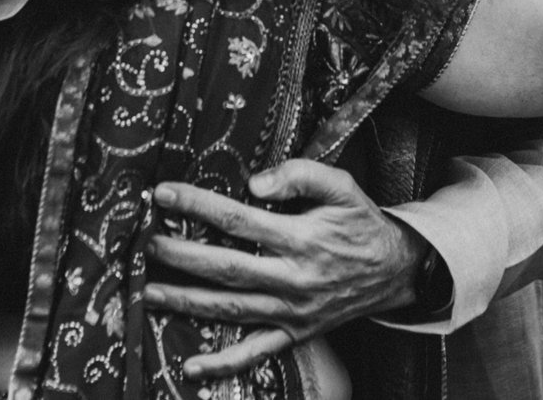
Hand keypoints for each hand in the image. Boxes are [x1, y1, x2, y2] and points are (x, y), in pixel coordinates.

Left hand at [143, 160, 422, 379]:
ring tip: (149, 293)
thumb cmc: (361, 223)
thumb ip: (300, 175)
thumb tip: (254, 183)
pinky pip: (254, 352)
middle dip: (180, 257)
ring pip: (230, 310)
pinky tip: (192, 368)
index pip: (237, 219)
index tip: (164, 195)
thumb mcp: (342, 186)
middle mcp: (292, 278)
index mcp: (301, 238)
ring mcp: (291, 311)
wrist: (395, 270)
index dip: (197, 206)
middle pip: (225, 268)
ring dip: (186, 303)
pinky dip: (222, 364)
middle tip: (147, 245)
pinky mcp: (294, 333)